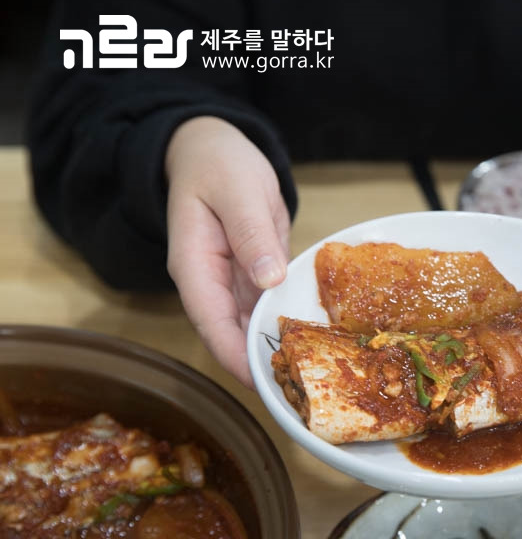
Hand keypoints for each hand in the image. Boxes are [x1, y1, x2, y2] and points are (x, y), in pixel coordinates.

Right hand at [166, 116, 290, 386]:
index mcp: (194, 264)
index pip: (211, 321)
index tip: (261, 381)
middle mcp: (209, 281)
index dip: (234, 354)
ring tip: (309, 378)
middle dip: (258, 363)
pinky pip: (267, 306)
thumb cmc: (219, 163)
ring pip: (250, 325)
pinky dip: (284, 323)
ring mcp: (231, 281)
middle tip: (296, 392)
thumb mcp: (237, 190)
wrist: (214, 146)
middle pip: (230, 333)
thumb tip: (267, 280)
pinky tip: (312, 342)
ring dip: (274, 348)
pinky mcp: (253, 274)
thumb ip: (251, 234)